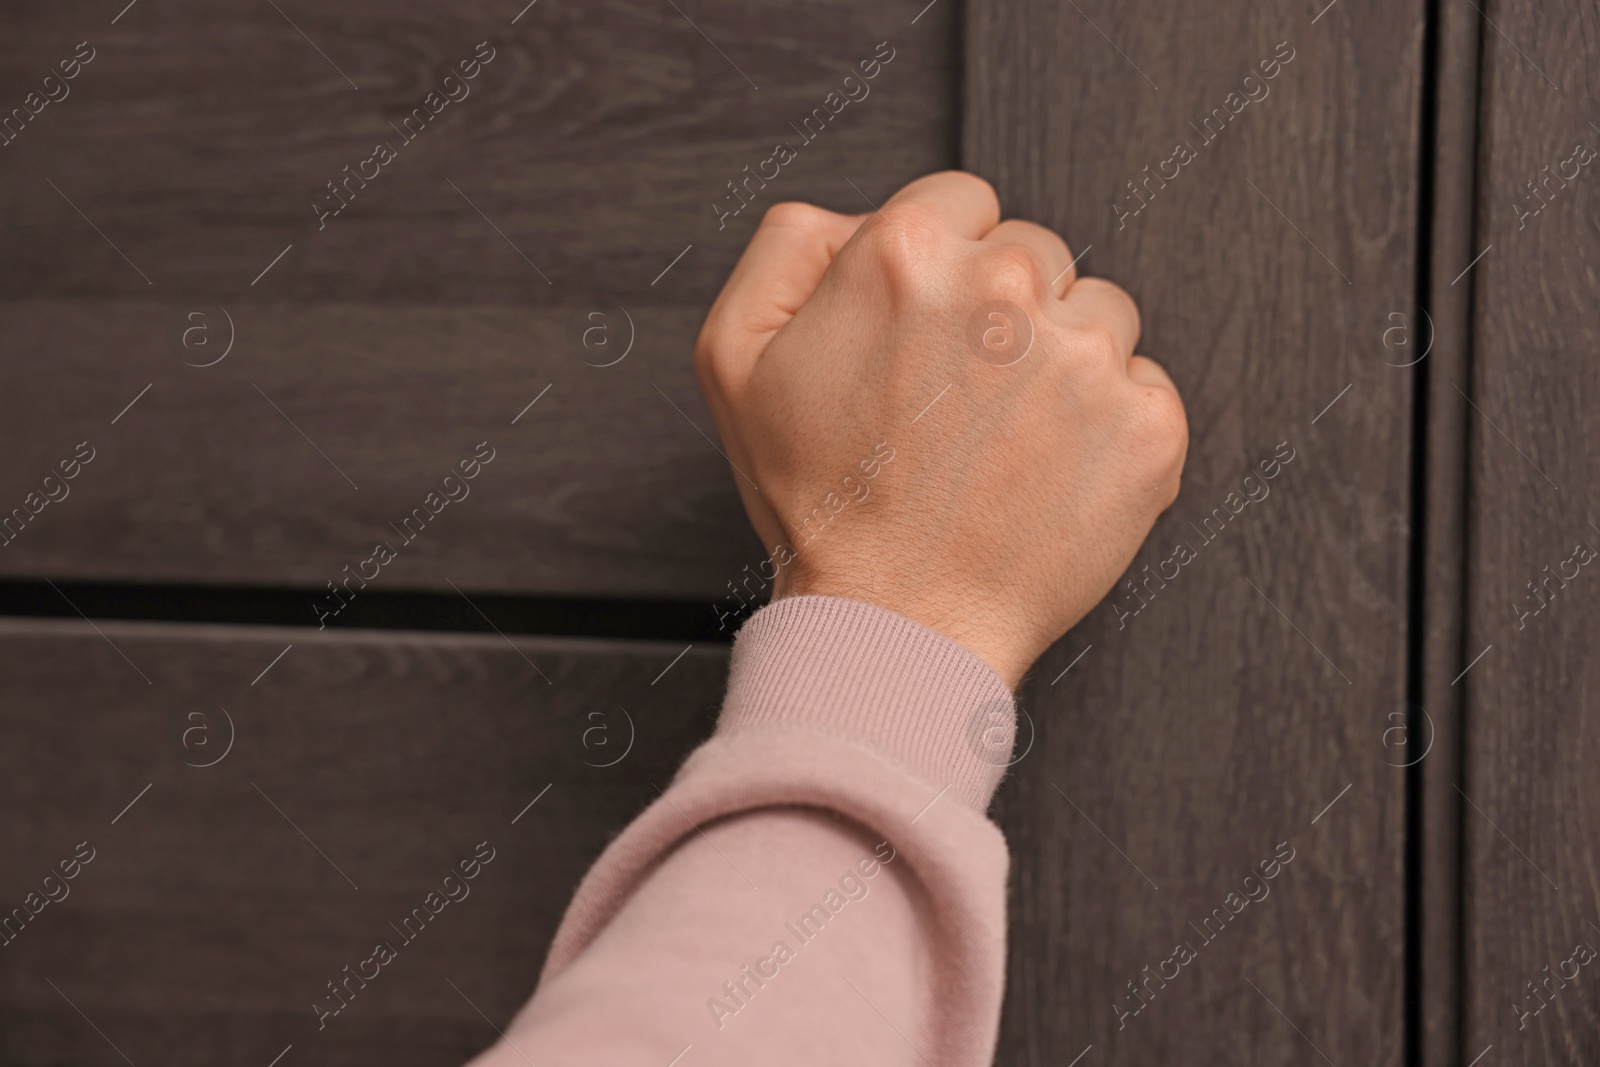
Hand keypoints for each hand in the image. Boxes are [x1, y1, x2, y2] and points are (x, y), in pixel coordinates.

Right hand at [694, 171, 1187, 687]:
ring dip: (1062, 362)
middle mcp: (1006, 288)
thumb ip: (787, 247)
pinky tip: (1048, 471)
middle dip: (1002, 312)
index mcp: (908, 252)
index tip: (929, 334)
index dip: (942, 270)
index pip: (965, 202)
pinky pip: (1144, 386)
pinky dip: (1108, 426)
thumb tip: (853, 215)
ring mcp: (1085, 356)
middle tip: (956, 401)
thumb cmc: (818, 500)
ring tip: (1002, 442)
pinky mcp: (1146, 424)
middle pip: (1035, 253)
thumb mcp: (733, 356)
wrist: (895, 621)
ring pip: (1097, 314)